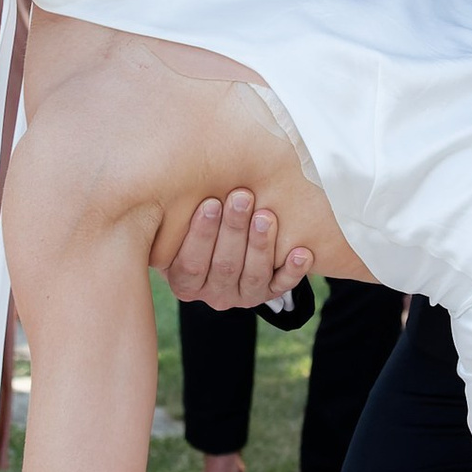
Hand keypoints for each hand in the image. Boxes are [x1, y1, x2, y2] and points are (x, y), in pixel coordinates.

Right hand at [162, 185, 313, 312]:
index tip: (210, 203)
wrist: (222, 249)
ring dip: (261, 245)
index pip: (190, 264)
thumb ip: (175, 215)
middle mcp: (213, 293)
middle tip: (242, 198)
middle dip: (234, 230)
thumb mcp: (178, 226)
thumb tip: (170, 176)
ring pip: (253, 276)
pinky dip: (293, 270)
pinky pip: (283, 285)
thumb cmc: (197, 226)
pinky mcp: (269, 293)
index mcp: (185, 282)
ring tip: (266, 217)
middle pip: (224, 266)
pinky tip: (302, 252)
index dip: (200, 234)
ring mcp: (243, 295)